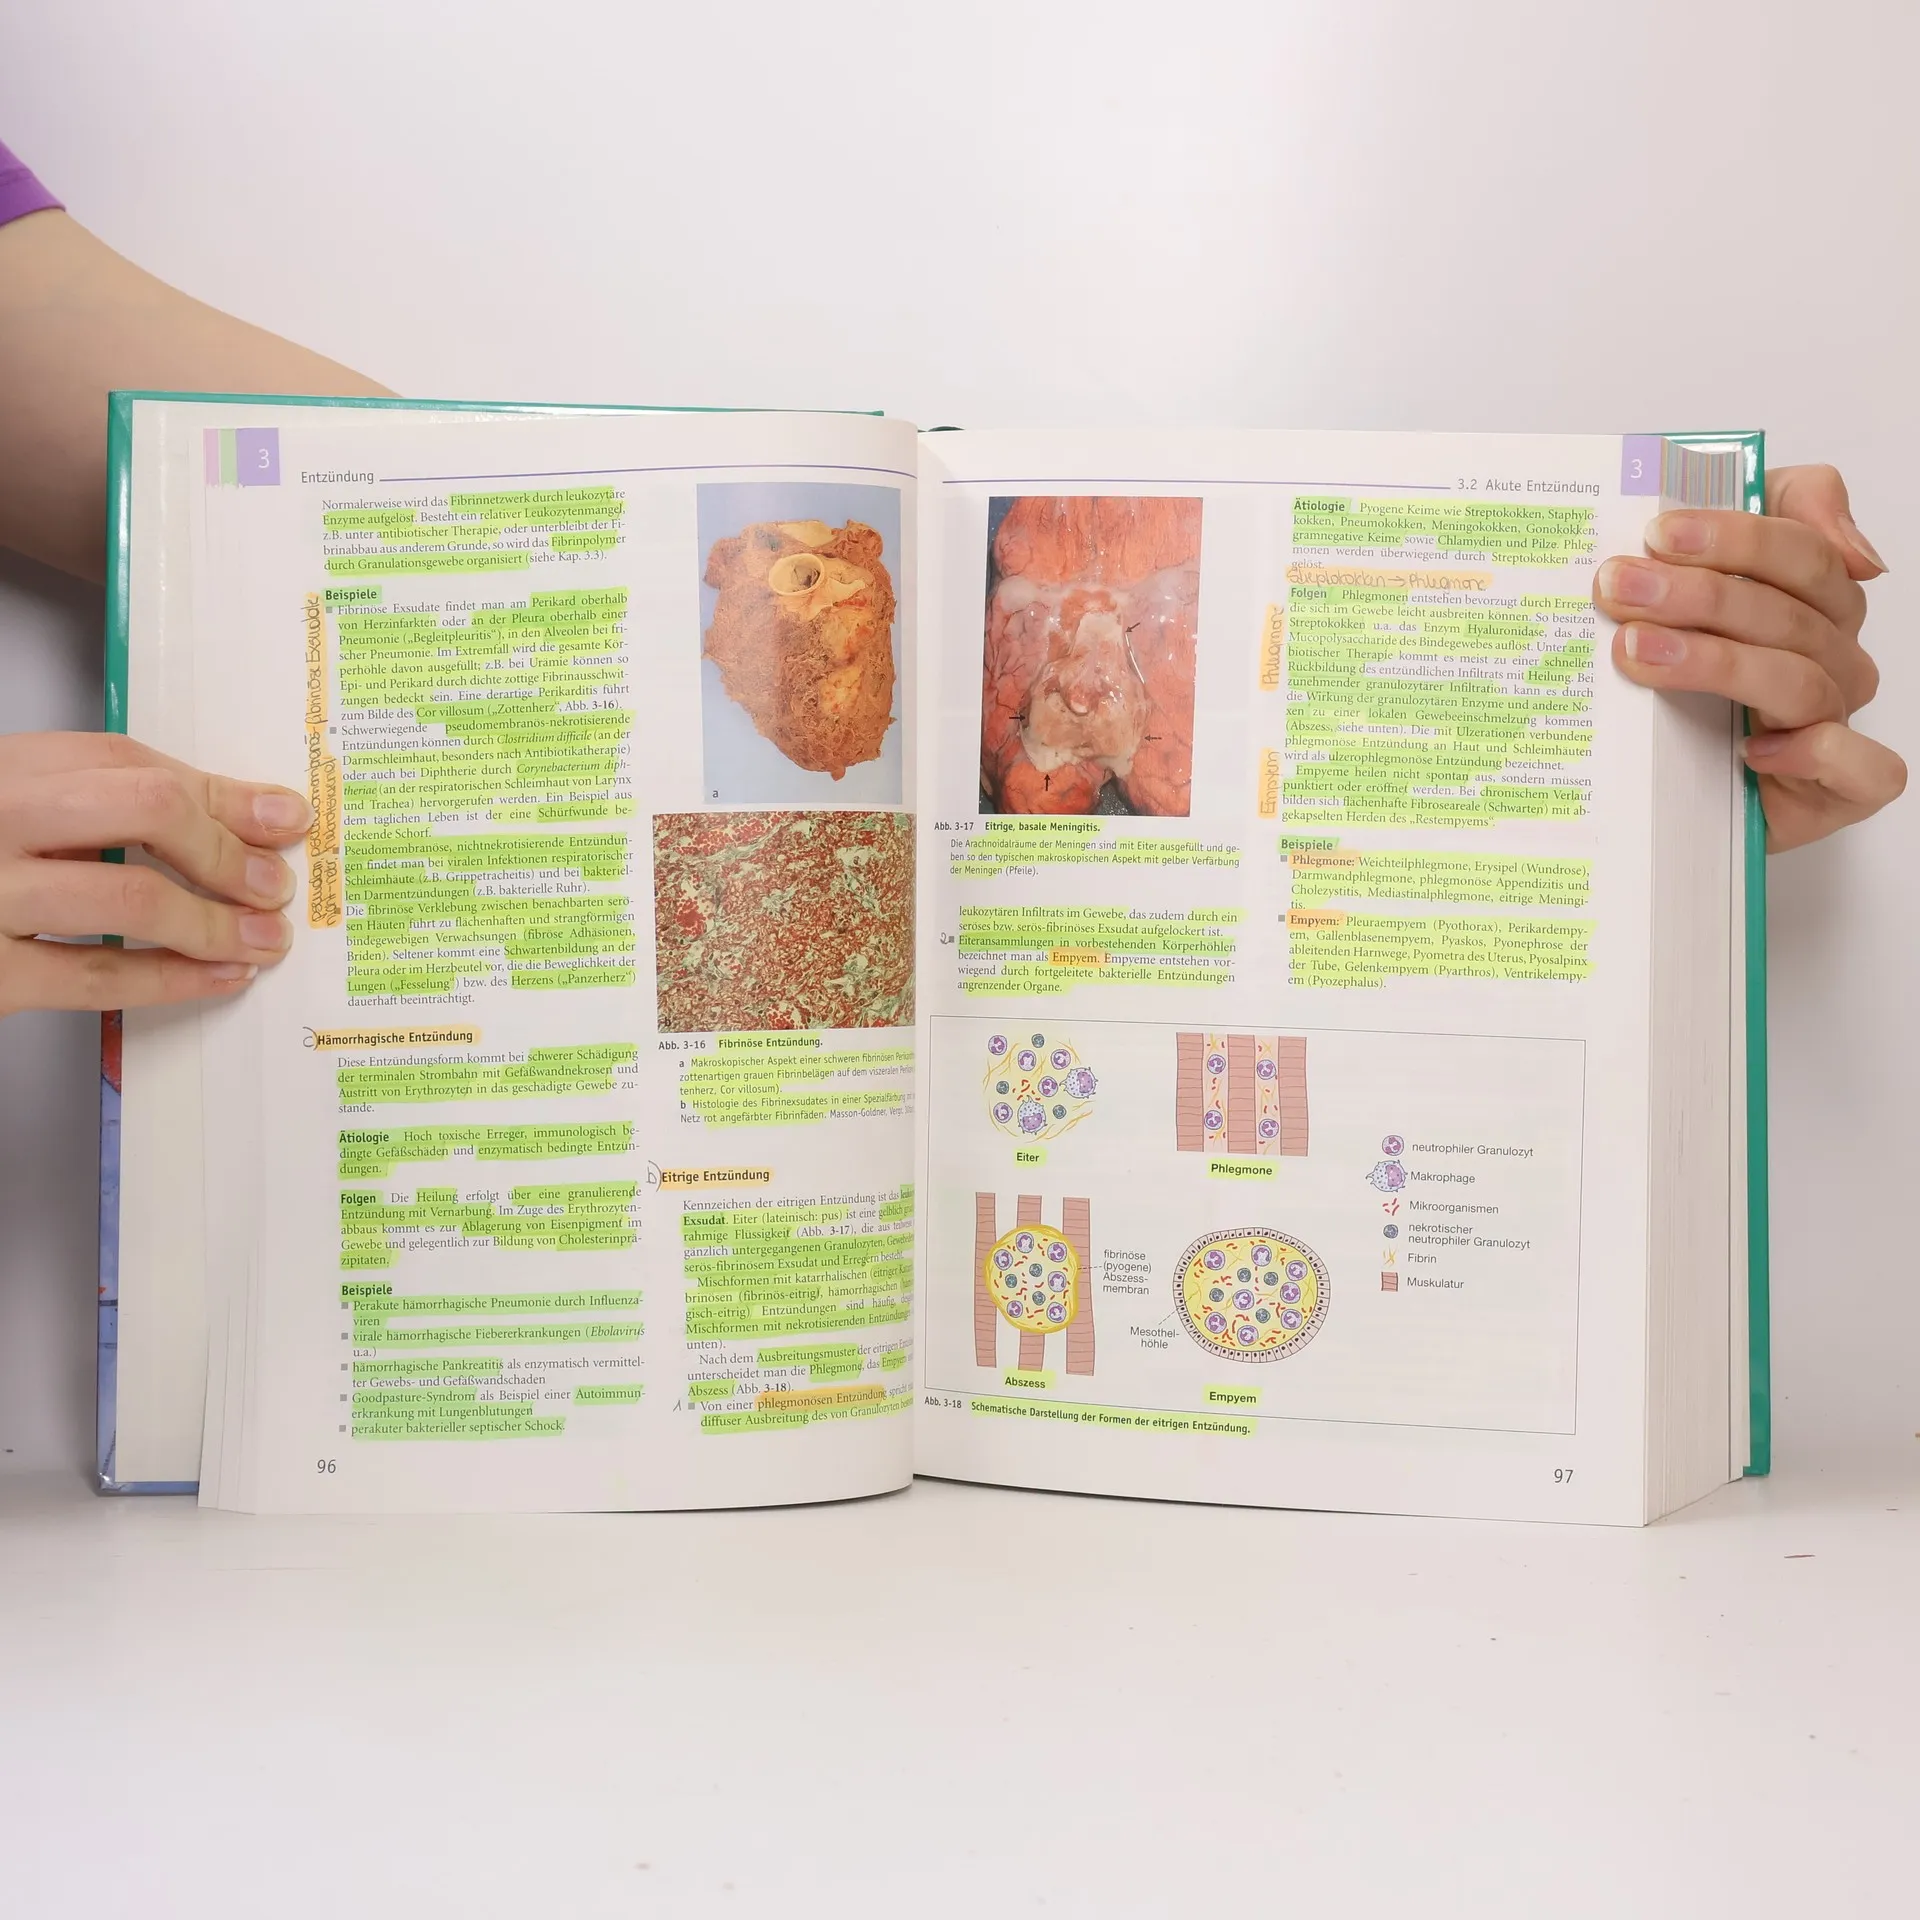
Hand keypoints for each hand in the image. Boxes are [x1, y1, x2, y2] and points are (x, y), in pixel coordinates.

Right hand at [0, 731, 310, 1017]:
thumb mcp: (18, 810)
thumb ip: (108, 802)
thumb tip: (255, 815)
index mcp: (1, 769)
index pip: (127, 762)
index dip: (219, 792)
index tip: (284, 819)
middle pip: (141, 806)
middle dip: (224, 850)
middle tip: (274, 885)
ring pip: (130, 896)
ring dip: (216, 922)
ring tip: (264, 939)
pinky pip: (97, 973)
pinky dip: (173, 978)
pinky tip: (218, 978)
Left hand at [1593, 463, 1904, 850]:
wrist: (1661, 789)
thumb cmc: (1679, 679)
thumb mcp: (1691, 580)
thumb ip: (1761, 514)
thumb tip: (1847, 545)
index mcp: (1813, 599)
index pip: (1800, 551)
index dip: (1734, 537)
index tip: (1656, 534)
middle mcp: (1831, 656)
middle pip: (1788, 613)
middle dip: (1700, 595)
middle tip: (1620, 587)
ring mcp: (1835, 720)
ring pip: (1799, 680)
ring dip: (1716, 661)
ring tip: (1635, 650)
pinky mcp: (1837, 792)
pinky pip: (1866, 769)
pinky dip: (1816, 754)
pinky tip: (1750, 750)